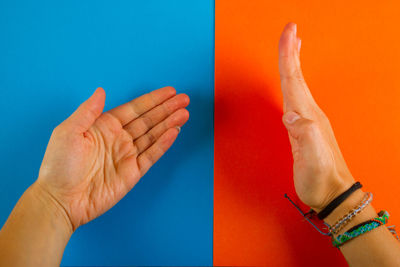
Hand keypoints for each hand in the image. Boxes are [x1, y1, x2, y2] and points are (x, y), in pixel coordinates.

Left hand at [36, 86, 189, 229]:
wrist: (61, 200)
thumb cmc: (59, 166)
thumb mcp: (68, 131)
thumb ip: (88, 111)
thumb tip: (101, 91)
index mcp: (104, 126)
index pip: (134, 109)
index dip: (152, 100)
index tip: (169, 92)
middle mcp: (119, 139)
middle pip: (148, 120)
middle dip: (166, 109)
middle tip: (184, 99)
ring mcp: (127, 155)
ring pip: (153, 135)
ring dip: (169, 123)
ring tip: (184, 113)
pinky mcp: (133, 172)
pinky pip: (152, 154)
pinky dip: (164, 143)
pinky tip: (174, 131)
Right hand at [278, 23, 354, 211]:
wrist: (331, 193)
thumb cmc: (320, 178)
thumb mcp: (313, 157)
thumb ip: (304, 134)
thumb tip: (289, 115)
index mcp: (306, 115)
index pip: (294, 79)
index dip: (289, 56)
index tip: (288, 33)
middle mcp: (307, 113)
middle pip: (296, 76)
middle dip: (291, 51)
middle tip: (290, 30)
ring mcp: (305, 120)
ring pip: (296, 84)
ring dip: (293, 63)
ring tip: (292, 48)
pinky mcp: (301, 129)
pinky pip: (294, 98)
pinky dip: (293, 84)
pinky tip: (292, 83)